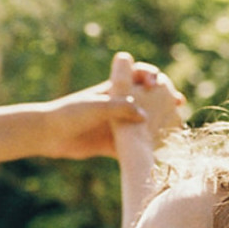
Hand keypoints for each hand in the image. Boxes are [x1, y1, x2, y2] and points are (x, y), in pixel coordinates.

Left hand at [38, 55, 187, 159]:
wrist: (48, 135)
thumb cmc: (71, 113)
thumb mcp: (99, 106)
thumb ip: (122, 108)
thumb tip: (144, 117)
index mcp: (114, 89)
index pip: (138, 74)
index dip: (152, 74)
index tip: (157, 83)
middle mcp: (118, 105)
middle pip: (147, 99)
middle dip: (165, 99)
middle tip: (180, 102)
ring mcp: (116, 125)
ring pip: (144, 124)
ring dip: (160, 125)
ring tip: (177, 127)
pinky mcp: (111, 144)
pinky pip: (133, 147)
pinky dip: (145, 149)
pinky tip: (160, 153)